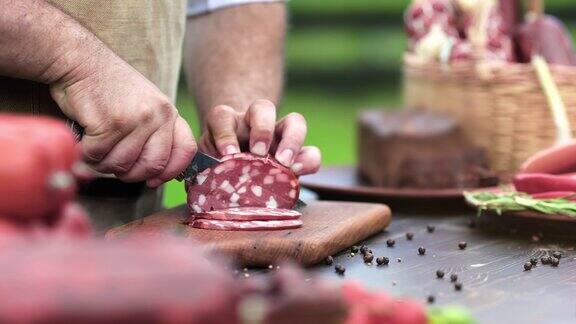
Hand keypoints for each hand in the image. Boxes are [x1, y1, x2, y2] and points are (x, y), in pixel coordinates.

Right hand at [50, 51, 196, 187]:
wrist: (81, 61)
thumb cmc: (110, 89)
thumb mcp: (147, 105)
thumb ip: (157, 133)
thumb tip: (158, 175)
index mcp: (169, 112)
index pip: (186, 150)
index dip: (171, 172)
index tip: (153, 180)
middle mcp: (158, 115)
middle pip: (152, 166)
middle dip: (131, 175)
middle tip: (116, 167)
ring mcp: (136, 119)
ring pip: (122, 165)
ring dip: (104, 164)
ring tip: (98, 148)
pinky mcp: (110, 122)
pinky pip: (99, 156)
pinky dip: (87, 154)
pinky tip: (85, 140)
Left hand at [199, 99, 320, 174]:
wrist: (235, 165)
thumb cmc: (217, 166)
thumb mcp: (205, 165)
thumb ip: (202, 172)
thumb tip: (197, 187)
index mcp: (225, 123)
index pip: (222, 117)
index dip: (224, 134)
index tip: (226, 157)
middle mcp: (253, 122)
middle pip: (263, 108)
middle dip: (263, 129)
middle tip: (259, 154)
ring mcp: (280, 134)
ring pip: (295, 120)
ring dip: (292, 140)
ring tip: (285, 163)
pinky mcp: (297, 152)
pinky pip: (311, 151)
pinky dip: (308, 161)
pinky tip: (299, 173)